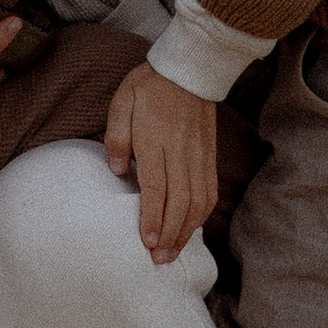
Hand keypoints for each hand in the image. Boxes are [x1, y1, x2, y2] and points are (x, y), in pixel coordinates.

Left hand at [104, 64, 220, 265]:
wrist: (190, 69)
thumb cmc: (150, 86)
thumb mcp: (122, 102)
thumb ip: (117, 137)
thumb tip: (117, 171)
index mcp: (157, 139)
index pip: (157, 186)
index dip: (153, 216)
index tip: (147, 241)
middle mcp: (181, 151)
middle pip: (180, 201)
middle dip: (170, 234)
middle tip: (158, 259)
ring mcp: (199, 155)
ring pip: (198, 201)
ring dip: (187, 230)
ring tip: (173, 252)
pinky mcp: (210, 156)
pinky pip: (210, 191)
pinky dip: (202, 215)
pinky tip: (191, 228)